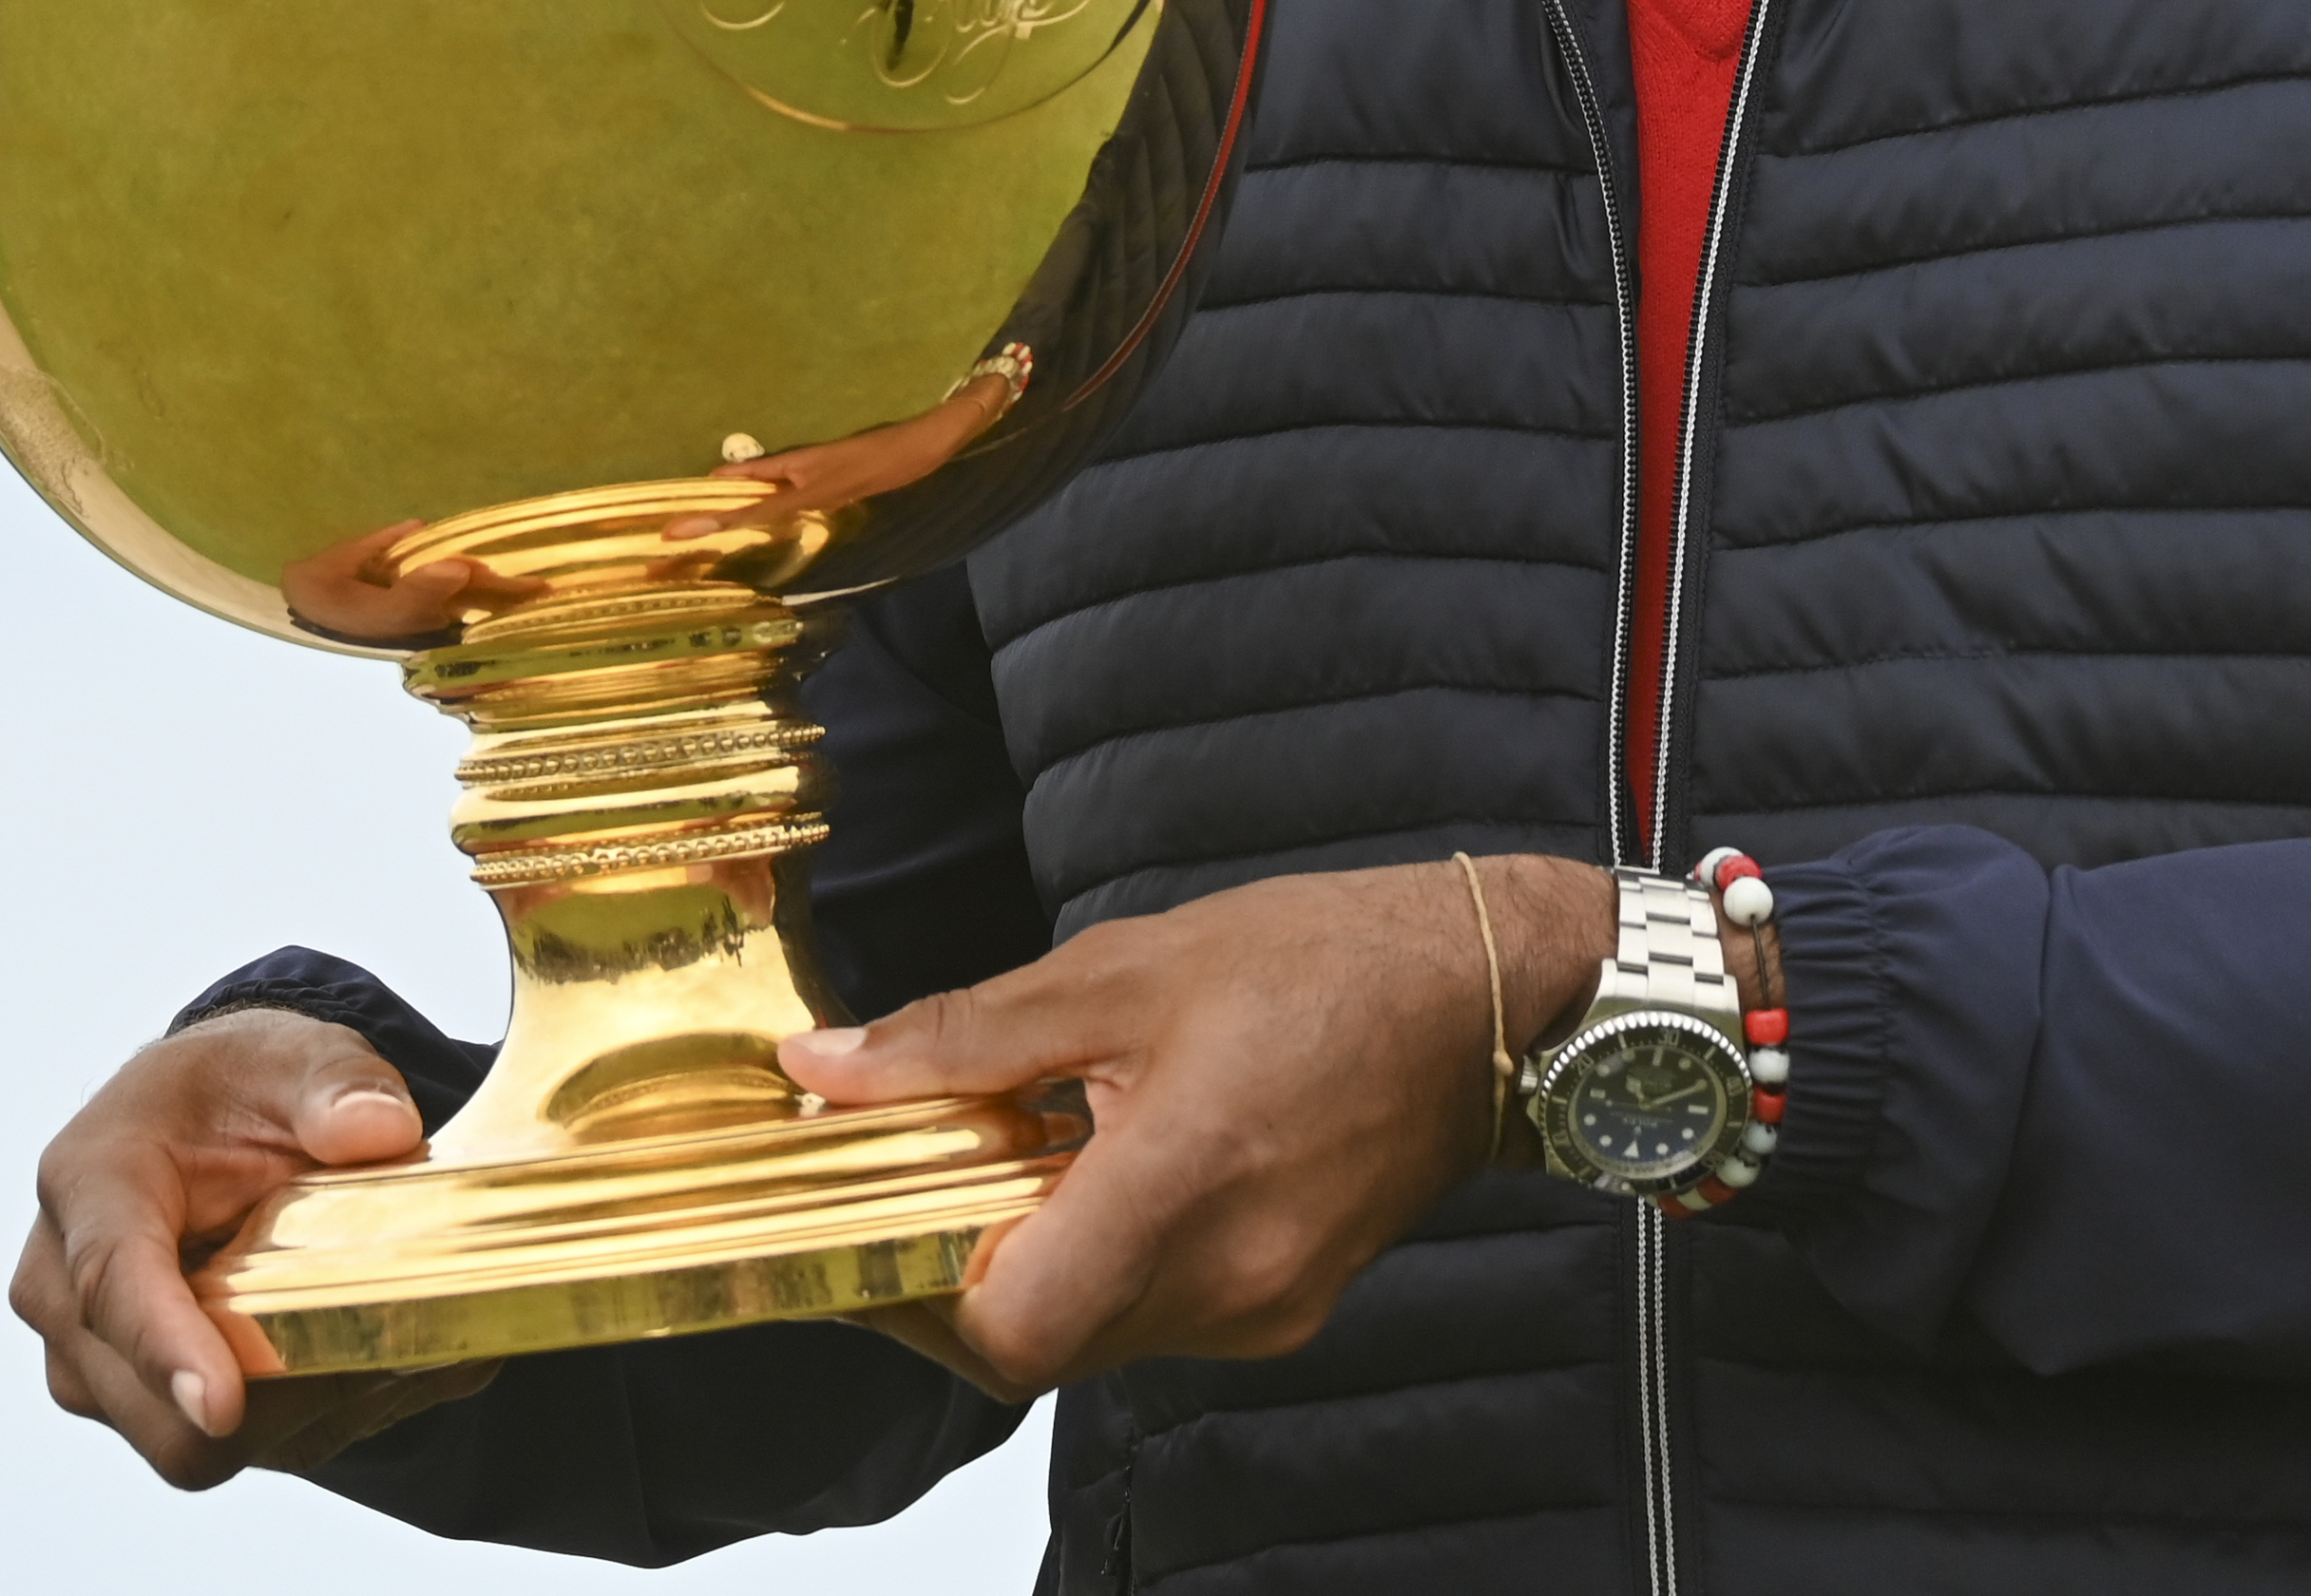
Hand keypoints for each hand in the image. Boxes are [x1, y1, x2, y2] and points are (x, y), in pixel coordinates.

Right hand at [13, 1008, 466, 1486]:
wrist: (205, 1120)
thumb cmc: (232, 1088)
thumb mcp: (292, 1054)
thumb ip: (338, 1085)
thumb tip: (382, 1132)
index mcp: (89, 1184)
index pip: (115, 1284)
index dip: (168, 1351)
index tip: (223, 1406)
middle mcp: (63, 1287)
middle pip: (151, 1400)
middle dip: (269, 1400)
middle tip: (388, 1351)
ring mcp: (91, 1358)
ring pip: (190, 1443)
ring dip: (297, 1413)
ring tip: (391, 1345)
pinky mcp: (134, 1403)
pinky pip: (224, 1448)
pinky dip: (307, 1419)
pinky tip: (369, 1360)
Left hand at [783, 855, 1614, 1396]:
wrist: (1482, 998)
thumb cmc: (1324, 965)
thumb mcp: (1124, 969)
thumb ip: (965, 1034)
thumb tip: (828, 1070)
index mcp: (1183, 1187)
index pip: (1008, 1328)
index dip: (911, 1293)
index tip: (862, 1223)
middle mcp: (1227, 1281)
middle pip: (1036, 1345)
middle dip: (957, 1276)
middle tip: (917, 1184)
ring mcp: (1261, 1309)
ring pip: (1093, 1338)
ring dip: (1032, 1269)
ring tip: (1018, 1161)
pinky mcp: (1283, 1309)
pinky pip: (1154, 1319)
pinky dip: (1103, 1265)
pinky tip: (1105, 1174)